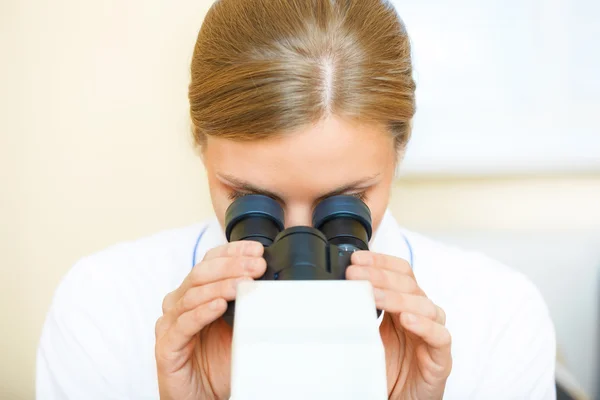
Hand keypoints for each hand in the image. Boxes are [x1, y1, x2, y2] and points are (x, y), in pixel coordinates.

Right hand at [155, 241, 265, 399]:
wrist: (206, 398)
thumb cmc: (220, 364)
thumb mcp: (241, 328)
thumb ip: (250, 305)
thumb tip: (276, 285)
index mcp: (195, 293)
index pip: (210, 261)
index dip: (232, 251)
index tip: (256, 249)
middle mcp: (179, 304)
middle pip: (201, 274)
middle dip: (232, 266)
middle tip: (257, 266)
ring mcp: (171, 324)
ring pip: (193, 296)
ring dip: (221, 286)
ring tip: (244, 284)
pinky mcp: (167, 347)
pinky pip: (184, 325)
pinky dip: (202, 313)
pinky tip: (219, 306)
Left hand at [347, 251, 451, 399]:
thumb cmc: (387, 368)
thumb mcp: (368, 334)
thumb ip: (361, 312)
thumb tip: (336, 289)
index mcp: (405, 305)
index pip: (400, 272)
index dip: (380, 261)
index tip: (356, 259)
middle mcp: (421, 315)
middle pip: (409, 284)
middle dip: (380, 275)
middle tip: (354, 274)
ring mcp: (433, 334)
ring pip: (424, 305)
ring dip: (397, 298)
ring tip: (375, 296)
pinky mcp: (441, 358)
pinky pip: (440, 336)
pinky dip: (424, 325)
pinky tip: (407, 320)